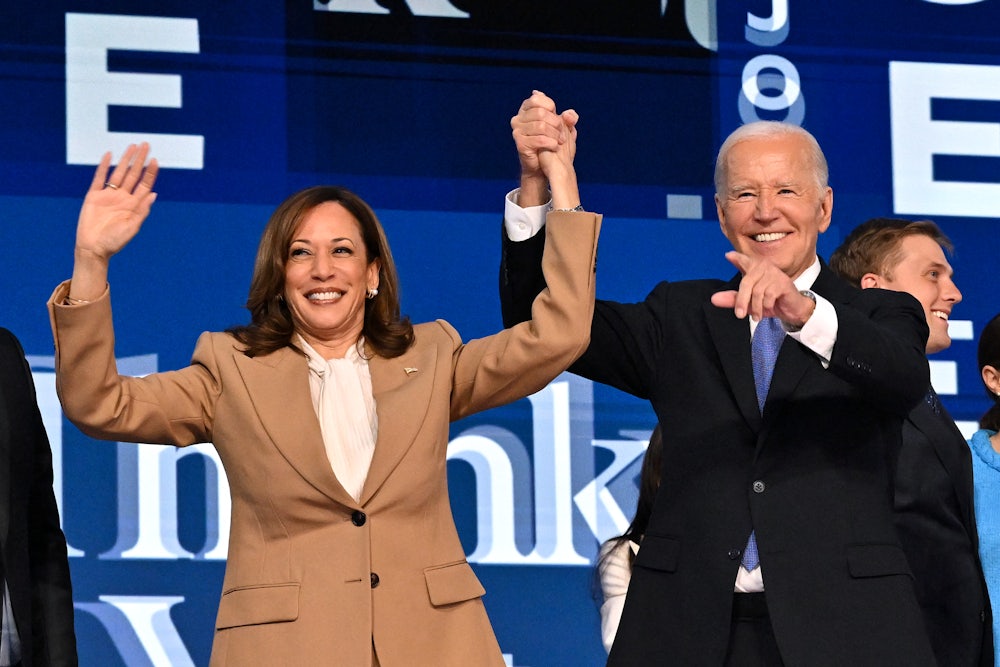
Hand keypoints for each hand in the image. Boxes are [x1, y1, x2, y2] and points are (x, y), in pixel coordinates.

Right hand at [76, 143, 158, 263]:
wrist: (93, 249)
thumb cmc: (114, 242)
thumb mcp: (132, 227)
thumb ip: (142, 211)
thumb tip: (154, 194)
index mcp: (134, 205)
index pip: (144, 184)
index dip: (150, 172)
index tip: (155, 160)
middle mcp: (122, 197)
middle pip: (133, 174)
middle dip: (140, 160)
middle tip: (146, 145)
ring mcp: (108, 195)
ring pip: (119, 173)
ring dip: (125, 160)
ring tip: (132, 147)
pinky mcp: (94, 196)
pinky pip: (99, 178)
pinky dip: (104, 167)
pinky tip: (109, 156)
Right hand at [511, 90, 577, 204]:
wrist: (542, 167)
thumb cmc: (551, 144)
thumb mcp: (562, 129)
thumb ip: (568, 119)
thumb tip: (569, 114)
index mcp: (526, 109)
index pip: (537, 99)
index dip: (550, 107)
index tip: (558, 118)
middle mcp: (518, 118)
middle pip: (541, 113)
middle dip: (556, 123)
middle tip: (562, 134)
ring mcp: (517, 131)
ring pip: (541, 126)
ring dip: (555, 134)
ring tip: (560, 141)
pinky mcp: (520, 143)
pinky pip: (539, 139)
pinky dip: (551, 143)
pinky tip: (555, 147)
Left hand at [710, 251, 815, 324]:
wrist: (791, 310)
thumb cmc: (769, 302)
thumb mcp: (748, 303)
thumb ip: (732, 299)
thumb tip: (713, 299)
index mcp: (754, 268)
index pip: (744, 261)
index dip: (737, 258)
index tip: (728, 256)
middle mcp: (764, 267)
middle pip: (746, 282)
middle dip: (741, 301)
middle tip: (739, 315)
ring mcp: (774, 273)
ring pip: (757, 291)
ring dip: (756, 307)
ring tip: (756, 316)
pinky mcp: (783, 283)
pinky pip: (768, 296)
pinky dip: (766, 306)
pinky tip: (768, 309)